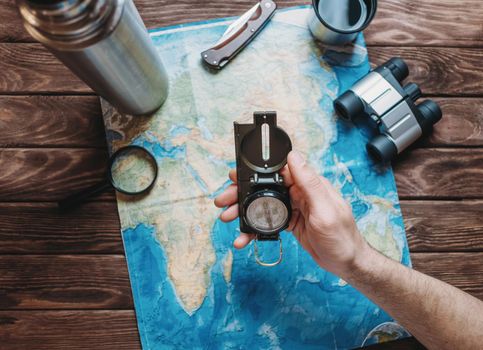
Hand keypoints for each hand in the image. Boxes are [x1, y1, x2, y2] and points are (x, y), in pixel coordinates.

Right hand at [214, 150, 368, 275]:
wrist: (347, 263)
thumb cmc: (342, 237)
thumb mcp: (325, 210)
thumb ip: (310, 183)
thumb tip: (294, 156)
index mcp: (309, 185)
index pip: (278, 171)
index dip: (254, 172)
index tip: (236, 175)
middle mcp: (300, 193)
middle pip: (265, 187)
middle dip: (242, 193)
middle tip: (223, 200)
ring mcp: (295, 208)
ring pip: (263, 204)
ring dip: (244, 211)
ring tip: (227, 218)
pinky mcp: (291, 222)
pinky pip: (268, 221)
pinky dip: (255, 228)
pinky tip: (244, 237)